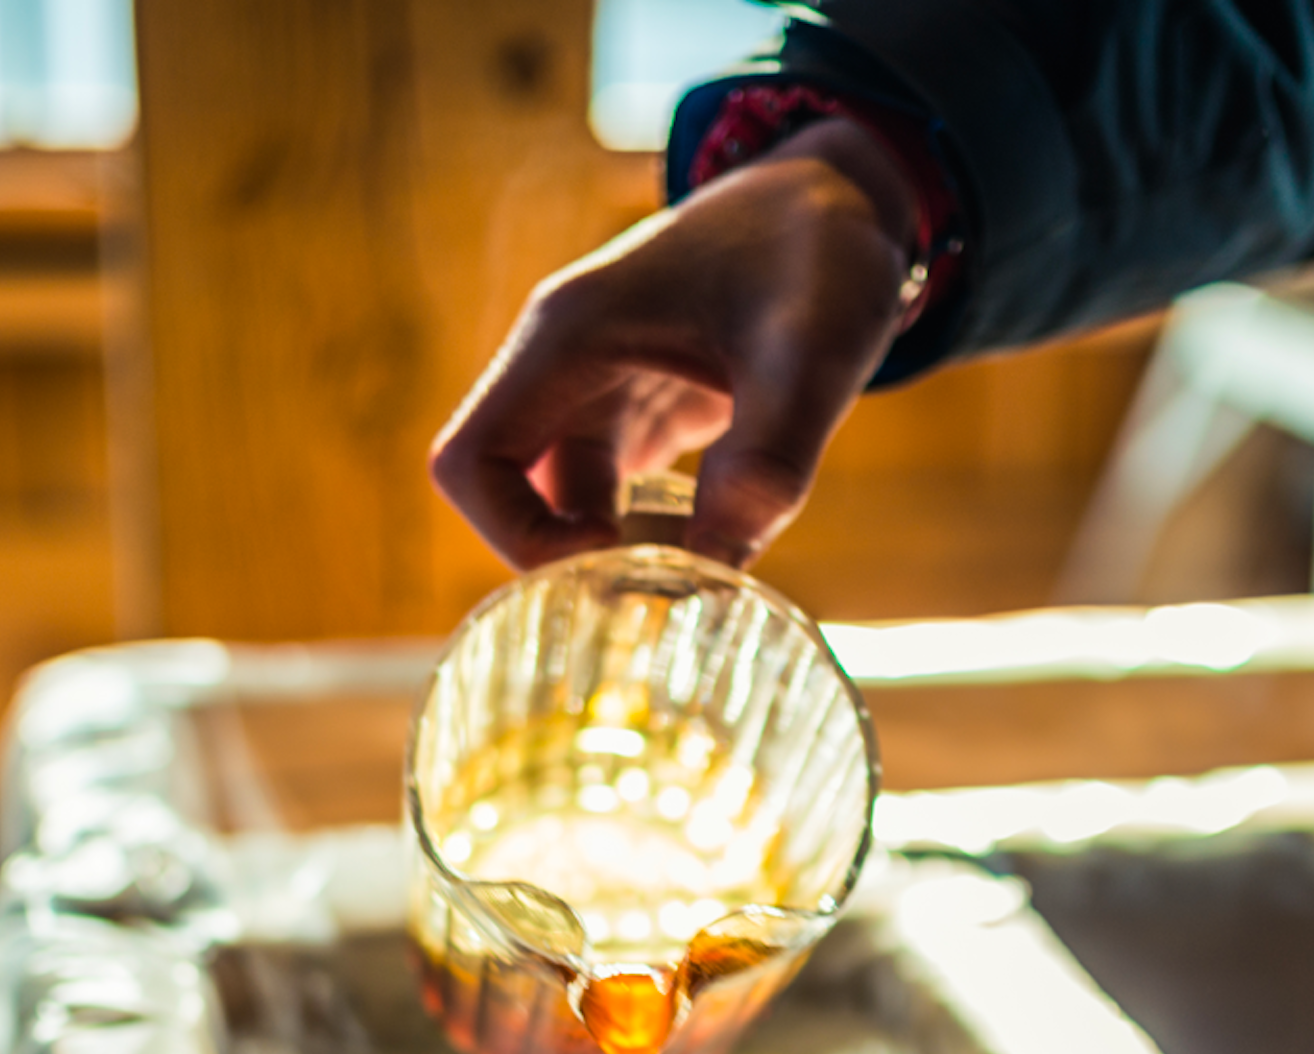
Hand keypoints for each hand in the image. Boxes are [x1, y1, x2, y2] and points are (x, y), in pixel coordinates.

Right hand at [430, 119, 920, 570]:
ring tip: (695, 584)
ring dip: (610, 547)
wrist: (843, 198)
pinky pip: (614, 486)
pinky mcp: (644, 401)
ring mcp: (600, 381)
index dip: (513, 535)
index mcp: (570, 336)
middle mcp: (566, 360)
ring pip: (562, 493)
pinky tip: (713, 551)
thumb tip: (720, 563)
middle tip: (659, 596)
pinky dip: (648, 528)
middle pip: (506, 488)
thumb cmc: (820, 253)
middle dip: (563, 556)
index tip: (607, 564)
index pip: (470, 460)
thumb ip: (770, 456)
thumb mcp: (815, 355)